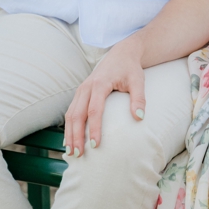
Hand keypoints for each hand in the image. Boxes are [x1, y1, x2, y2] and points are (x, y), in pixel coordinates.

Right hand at [62, 38, 144, 156]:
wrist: (121, 54)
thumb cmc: (130, 68)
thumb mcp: (138, 80)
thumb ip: (139, 98)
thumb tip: (140, 117)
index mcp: (100, 83)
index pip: (94, 110)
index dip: (93, 128)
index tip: (95, 145)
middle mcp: (86, 87)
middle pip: (77, 114)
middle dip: (76, 136)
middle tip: (78, 155)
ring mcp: (81, 90)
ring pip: (70, 114)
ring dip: (69, 134)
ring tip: (71, 152)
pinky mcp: (80, 93)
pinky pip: (70, 111)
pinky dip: (68, 126)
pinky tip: (70, 140)